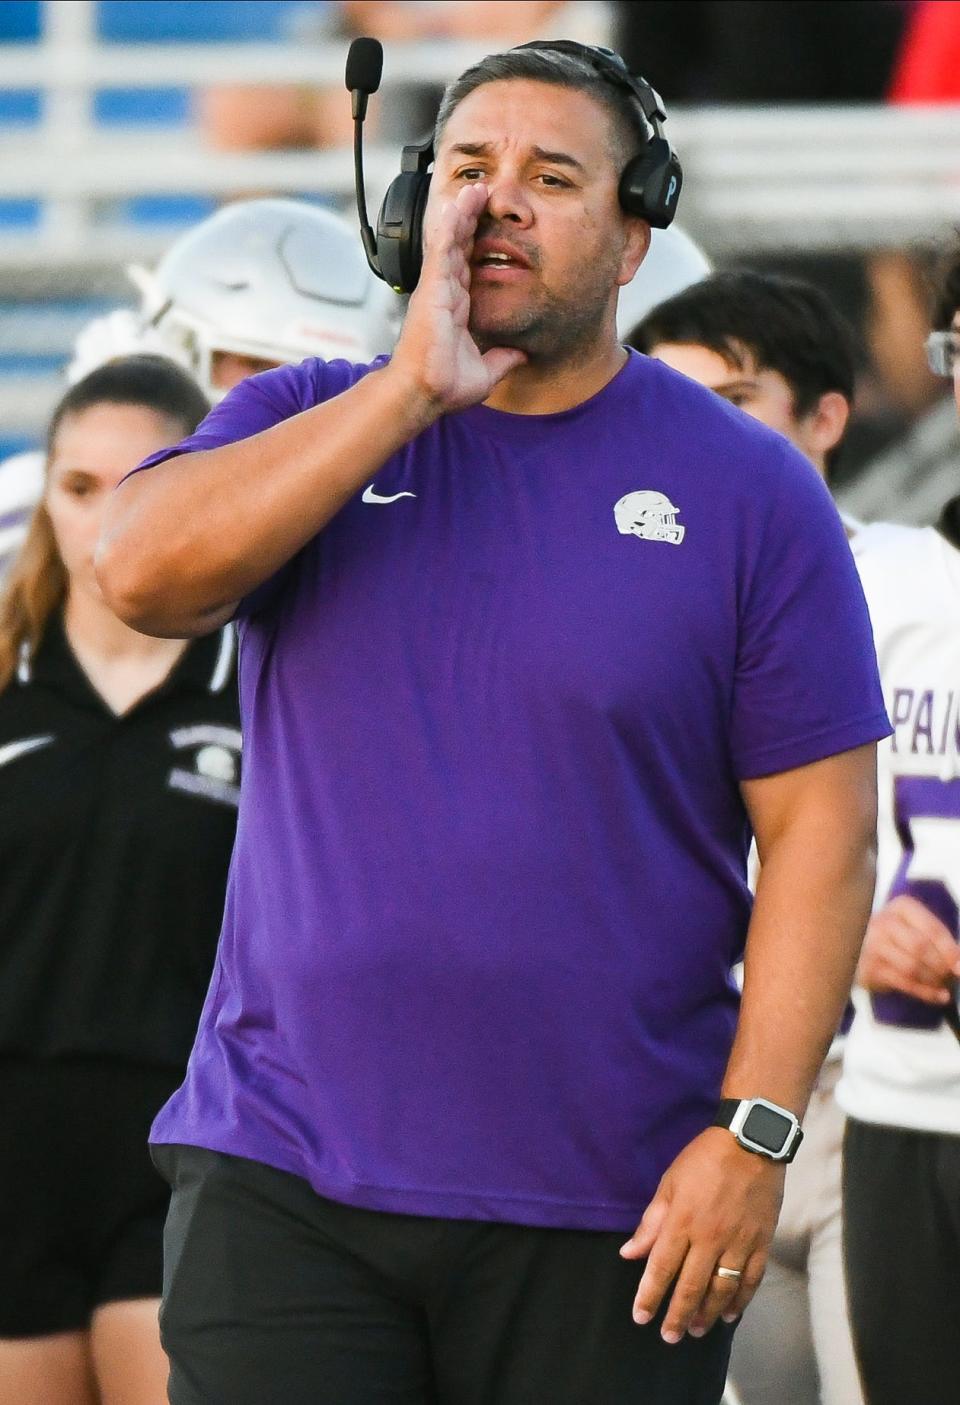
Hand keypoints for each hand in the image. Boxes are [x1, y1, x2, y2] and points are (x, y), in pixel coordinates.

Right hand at [387, 183, 526, 420]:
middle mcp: (444, 294)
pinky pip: (441, 248)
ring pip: (450, 241)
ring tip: (475, 187)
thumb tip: (520, 355)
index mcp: (456, 309)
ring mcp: (436, 288)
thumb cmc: (444, 386)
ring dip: (462, 213)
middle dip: (471, 219)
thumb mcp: (486, 372)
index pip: (469, 266)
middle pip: (460, 246)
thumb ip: (502, 360)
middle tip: (484, 193)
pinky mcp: (431, 286)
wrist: (423, 393)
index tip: (491, 224)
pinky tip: (459, 203)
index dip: (478, 244)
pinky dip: (450, 224)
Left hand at [620, 1128, 783, 1341]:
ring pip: (722, 1289)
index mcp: (682, 1221)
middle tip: (669, 1337)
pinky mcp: (762, 1242)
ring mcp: (739, 1242)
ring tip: (696, 1331)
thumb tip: (629, 1253)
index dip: (650, 1295)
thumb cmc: (703, 1159)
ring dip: (707, 1314)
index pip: (662, 1268)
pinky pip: (751, 1280)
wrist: (751, 1141)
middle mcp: (710, 1238)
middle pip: (691, 1286)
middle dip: (678, 1315)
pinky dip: (740, 1301)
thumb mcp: (669, 1183)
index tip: (641, 1317)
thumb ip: (651, 1222)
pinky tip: (730, 1315)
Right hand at [856, 895, 959, 1003]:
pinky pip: (903, 983)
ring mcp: (872, 946)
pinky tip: (939, 996)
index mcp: (901, 908)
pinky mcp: (868, 968)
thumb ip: (938, 940)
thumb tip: (958, 963)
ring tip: (943, 984)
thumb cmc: (899, 937)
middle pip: (920, 947)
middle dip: (941, 965)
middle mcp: (883, 923)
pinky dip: (926, 992)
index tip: (959, 965)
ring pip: (911, 967)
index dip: (950, 949)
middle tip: (951, 976)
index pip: (931, 928)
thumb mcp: (917, 928)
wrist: (860, 948)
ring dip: (933, 980)